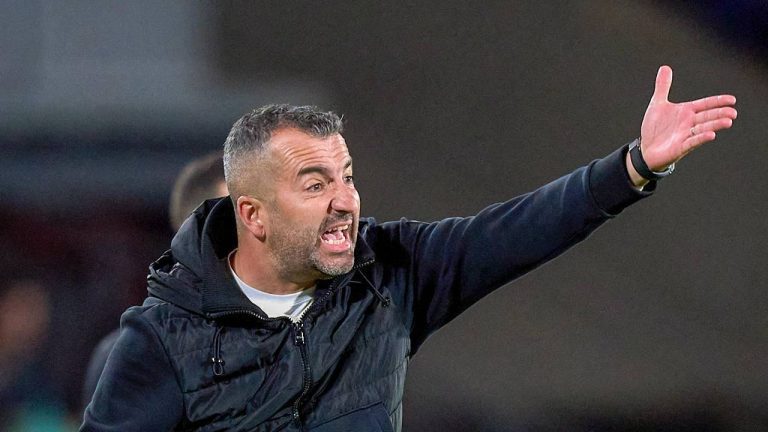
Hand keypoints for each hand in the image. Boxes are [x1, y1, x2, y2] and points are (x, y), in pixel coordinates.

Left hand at [627, 65, 736, 185]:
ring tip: (728, 122)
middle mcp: (688, 123)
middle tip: (733, 112)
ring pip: (702, 129)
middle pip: (707, 117)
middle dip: (720, 114)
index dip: (717, 101)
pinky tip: (711, 135)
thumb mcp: (657, 104)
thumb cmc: (655, 128)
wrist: (646, 149)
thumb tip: (665, 67)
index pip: (705, 104)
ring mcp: (685, 136)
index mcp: (686, 112)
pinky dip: (700, 138)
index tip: (732, 99)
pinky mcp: (679, 148)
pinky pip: (691, 142)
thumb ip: (663, 86)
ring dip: (715, 125)